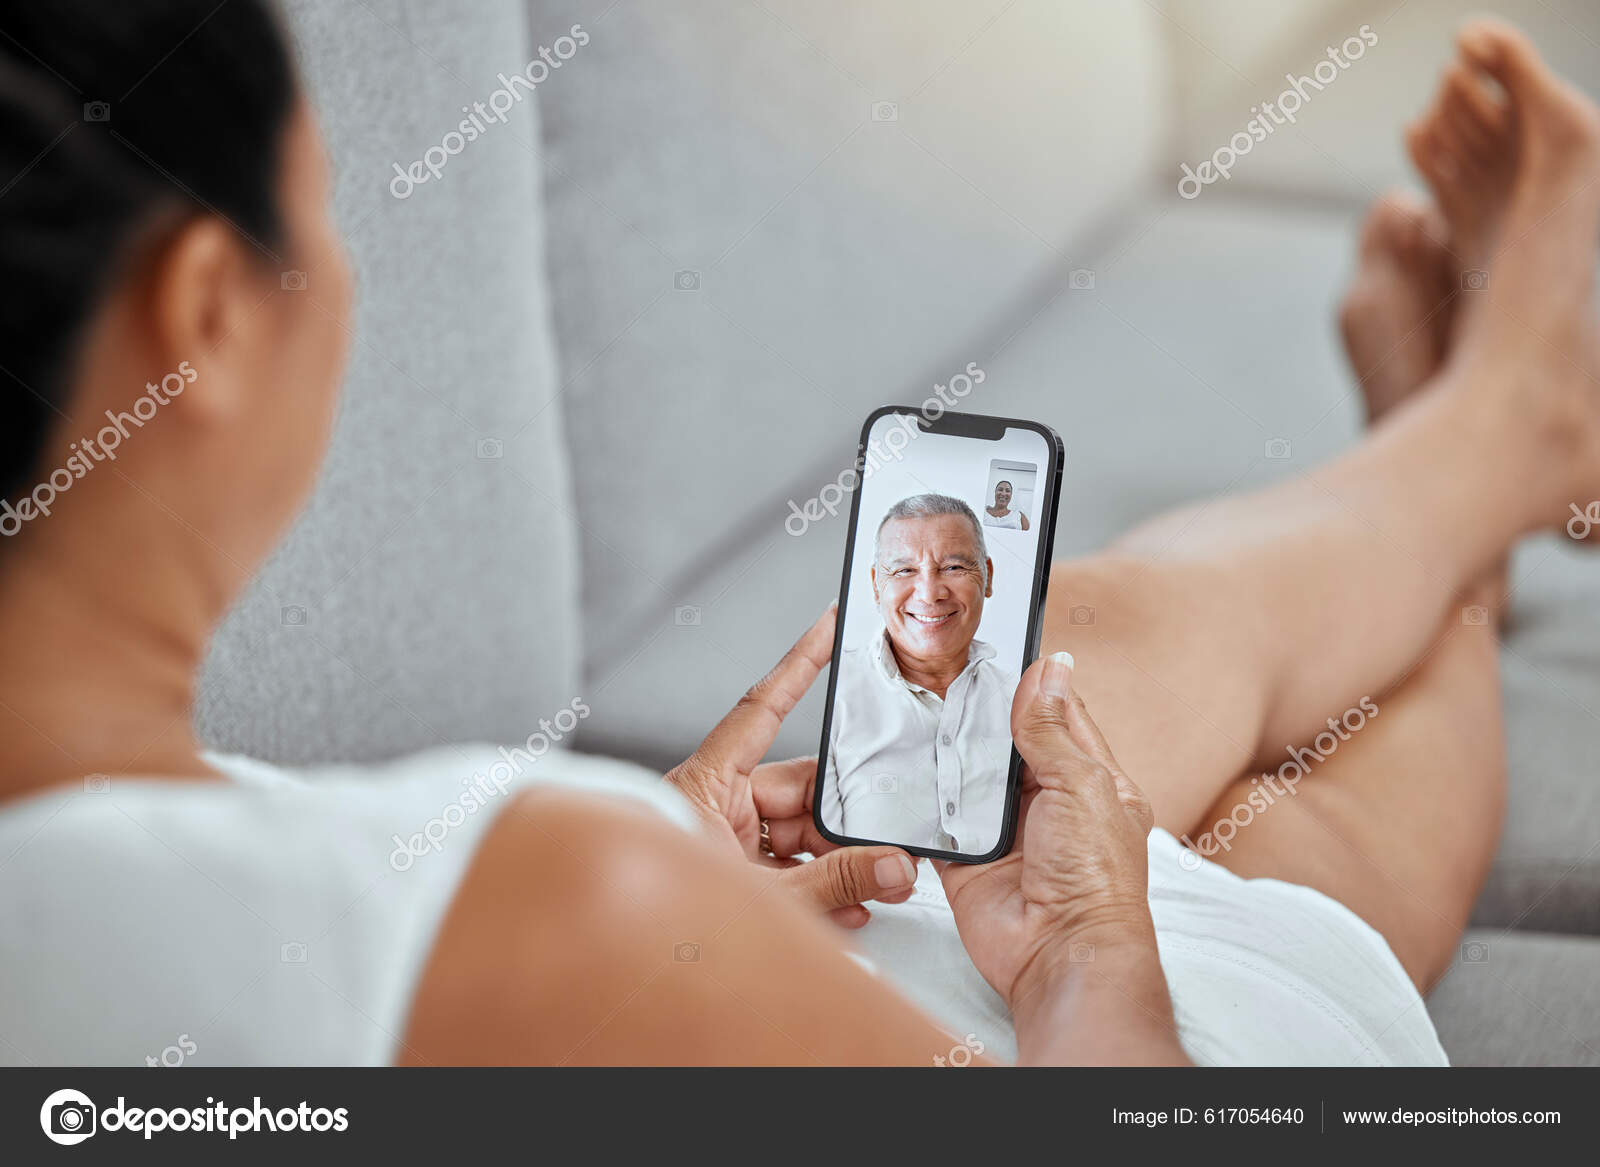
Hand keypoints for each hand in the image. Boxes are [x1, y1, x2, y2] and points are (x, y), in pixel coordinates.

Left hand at [665, 603, 918, 927]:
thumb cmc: (657, 928)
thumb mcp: (763, 901)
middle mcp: (711, 805)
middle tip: (894, 844)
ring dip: (839, 863)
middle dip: (849, 821)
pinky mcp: (728, 875)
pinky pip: (783, 868)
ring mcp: (719, 841)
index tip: (829, 624)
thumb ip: (834, 883)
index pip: (761, 709)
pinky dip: (818, 885)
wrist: (615, 974)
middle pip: (797, 791)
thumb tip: (892, 865)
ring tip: (881, 884)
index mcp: (702, 785)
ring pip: (796, 836)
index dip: (799, 664)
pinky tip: (854, 905)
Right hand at [940, 652, 1155, 1011]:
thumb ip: (1052, 730)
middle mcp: (1050, 805)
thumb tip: (1048, 671)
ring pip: (972, 778)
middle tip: (952, 682)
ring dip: (954, 758)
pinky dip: (926, 804)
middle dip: (984, 721)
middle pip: (1010, 746)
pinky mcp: (970, 858)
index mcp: (1094, 783)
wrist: (1059, 953)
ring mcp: (1008, 832)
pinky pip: (940, 821)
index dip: (1034, 689)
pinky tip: (911, 773)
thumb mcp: (1082, 785)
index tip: (1004, 655)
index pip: (1061, 719)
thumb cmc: (1094, 881)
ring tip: (926, 717)